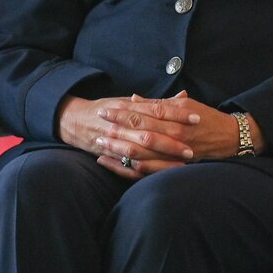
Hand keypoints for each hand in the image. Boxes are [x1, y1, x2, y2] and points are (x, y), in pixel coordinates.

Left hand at [55, 91, 263, 179]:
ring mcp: (174, 154)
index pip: (144, 113)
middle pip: (139, 132)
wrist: (230, 139)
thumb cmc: (206, 119)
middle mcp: (174, 135)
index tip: (106, 109)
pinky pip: (146, 170)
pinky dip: (127, 167)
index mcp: (176, 116)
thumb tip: (133, 99)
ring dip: (118, 148)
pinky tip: (111, 162)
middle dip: (116, 128)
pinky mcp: (173, 168)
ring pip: (140, 153)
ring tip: (100, 143)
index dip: (123, 111)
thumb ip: (158, 104)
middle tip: (98, 125)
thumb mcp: (184, 106)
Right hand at [57, 94, 192, 179]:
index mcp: (128, 109)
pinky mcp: (111, 156)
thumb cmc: (108, 109)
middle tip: (192, 147)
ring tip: (182, 163)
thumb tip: (184, 97)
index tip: (196, 119)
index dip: (177, 115)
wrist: (76, 120)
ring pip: (140, 153)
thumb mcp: (130, 101)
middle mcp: (121, 125)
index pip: (157, 111)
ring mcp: (115, 142)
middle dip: (171, 142)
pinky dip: (145, 172)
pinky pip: (128, 168)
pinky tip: (161, 175)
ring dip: (161, 159)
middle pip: (150, 134)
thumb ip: (157, 102)